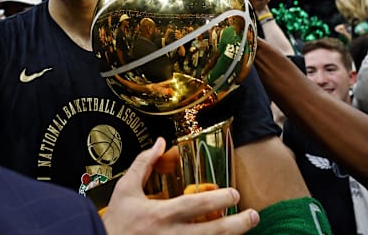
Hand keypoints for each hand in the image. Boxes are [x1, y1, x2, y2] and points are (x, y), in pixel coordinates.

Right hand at [101, 137, 259, 234]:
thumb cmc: (114, 224)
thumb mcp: (125, 190)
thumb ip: (143, 165)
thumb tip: (159, 142)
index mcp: (160, 215)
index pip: (197, 205)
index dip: (220, 199)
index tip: (235, 194)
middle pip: (212, 233)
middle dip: (237, 225)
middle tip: (253, 215)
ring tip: (246, 230)